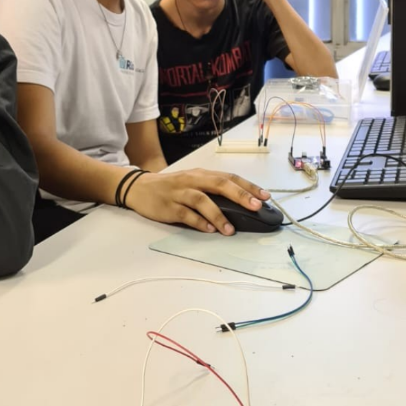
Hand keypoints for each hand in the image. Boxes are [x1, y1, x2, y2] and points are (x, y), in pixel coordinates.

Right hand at [125, 169, 270, 234]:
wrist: (140, 188)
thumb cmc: (173, 187)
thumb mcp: (194, 183)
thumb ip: (214, 191)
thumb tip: (242, 205)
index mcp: (202, 174)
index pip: (230, 177)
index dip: (248, 187)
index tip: (265, 196)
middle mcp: (193, 180)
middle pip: (219, 184)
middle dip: (240, 195)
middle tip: (256, 206)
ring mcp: (180, 193)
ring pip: (202, 200)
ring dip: (218, 215)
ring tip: (230, 229)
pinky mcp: (168, 206)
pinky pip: (185, 214)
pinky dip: (198, 222)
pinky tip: (209, 230)